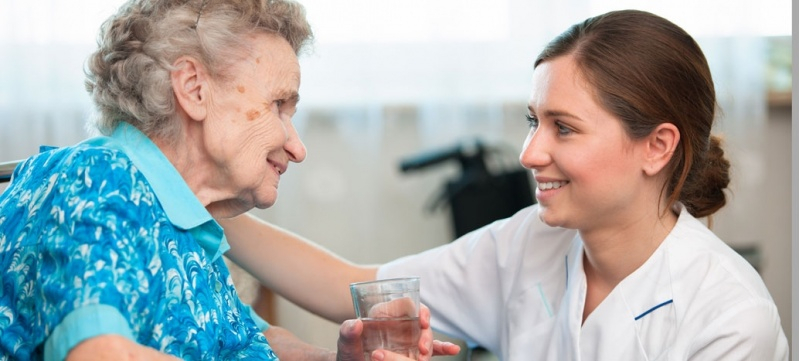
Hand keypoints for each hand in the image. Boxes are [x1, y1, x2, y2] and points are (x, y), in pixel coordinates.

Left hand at [336, 304, 459, 360]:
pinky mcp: (411, 354)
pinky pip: (429, 350)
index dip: (420, 311)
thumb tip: (355, 323)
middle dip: (426, 335)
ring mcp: (407, 341)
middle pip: (421, 324)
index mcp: (385, 316)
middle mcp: (399, 326)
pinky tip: (453, 350)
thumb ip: (346, 332)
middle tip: (422, 349)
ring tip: (423, 358)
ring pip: (426, 339)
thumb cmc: (348, 353)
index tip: (423, 321)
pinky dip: (441, 349)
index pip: (408, 306)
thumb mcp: (345, 343)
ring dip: (431, 346)